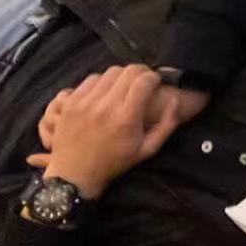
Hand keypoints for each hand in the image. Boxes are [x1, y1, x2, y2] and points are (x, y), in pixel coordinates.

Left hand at [36, 77, 208, 151]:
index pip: (143, 80)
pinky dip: (102, 81)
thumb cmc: (114, 163)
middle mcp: (105, 107)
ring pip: (109, 72)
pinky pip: (91, 79)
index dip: (154, 77)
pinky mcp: (70, 102)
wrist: (74, 174)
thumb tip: (175, 100)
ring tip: (124, 87)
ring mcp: (85, 103)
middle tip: (143, 82)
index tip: (156, 83)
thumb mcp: (147, 149)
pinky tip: (105, 92)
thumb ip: (167, 124)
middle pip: (128, 71)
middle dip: (140, 72)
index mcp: (126, 119)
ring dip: (121, 76)